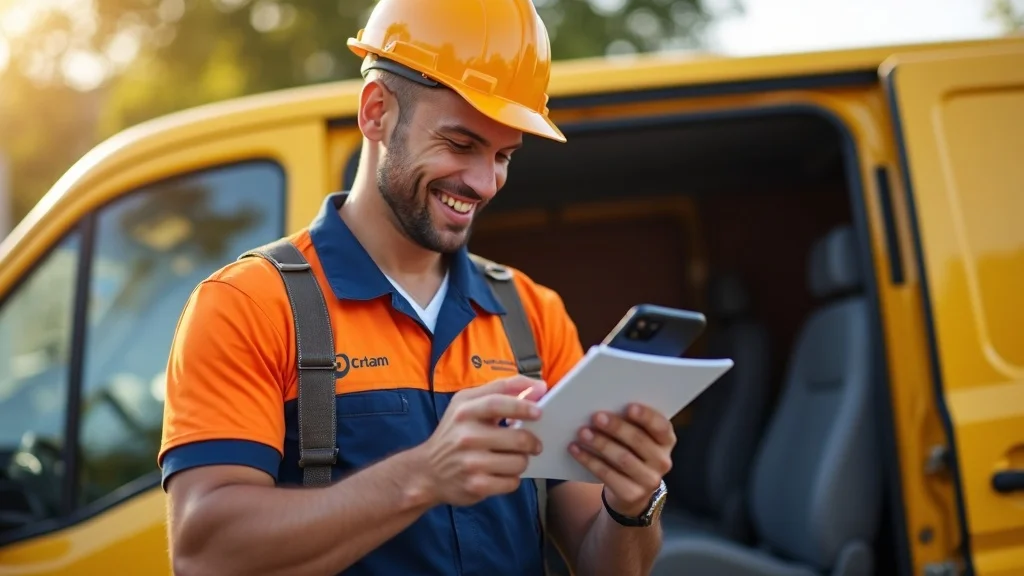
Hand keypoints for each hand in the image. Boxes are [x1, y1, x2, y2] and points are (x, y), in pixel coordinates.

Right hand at [415, 375, 546, 506]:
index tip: (539, 411)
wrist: (428, 471)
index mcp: (464, 411)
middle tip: (535, 444)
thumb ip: (501, 391)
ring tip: (512, 458)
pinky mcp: (476, 486)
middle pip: (517, 438)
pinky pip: (511, 482)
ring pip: (518, 462)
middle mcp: (465, 436)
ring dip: (522, 460)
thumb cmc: (455, 433)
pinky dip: (512, 478)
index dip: (522, 405)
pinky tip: (501, 473)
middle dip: (532, 441)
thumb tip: (538, 387)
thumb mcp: (468, 405)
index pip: (497, 403)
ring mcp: (470, 463)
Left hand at [569, 403, 675, 516]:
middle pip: (639, 441)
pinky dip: (589, 460)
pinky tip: (576, 449)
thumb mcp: (638, 438)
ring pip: (623, 459)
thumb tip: (605, 407)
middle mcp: (662, 461)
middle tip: (596, 416)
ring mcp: (649, 480)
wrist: (632, 492)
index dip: (647, 417)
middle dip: (616, 427)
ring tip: (583, 432)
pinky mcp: (632, 494)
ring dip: (601, 443)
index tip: (629, 407)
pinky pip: (608, 475)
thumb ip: (630, 424)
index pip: (661, 426)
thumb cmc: (632, 453)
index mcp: (666, 441)